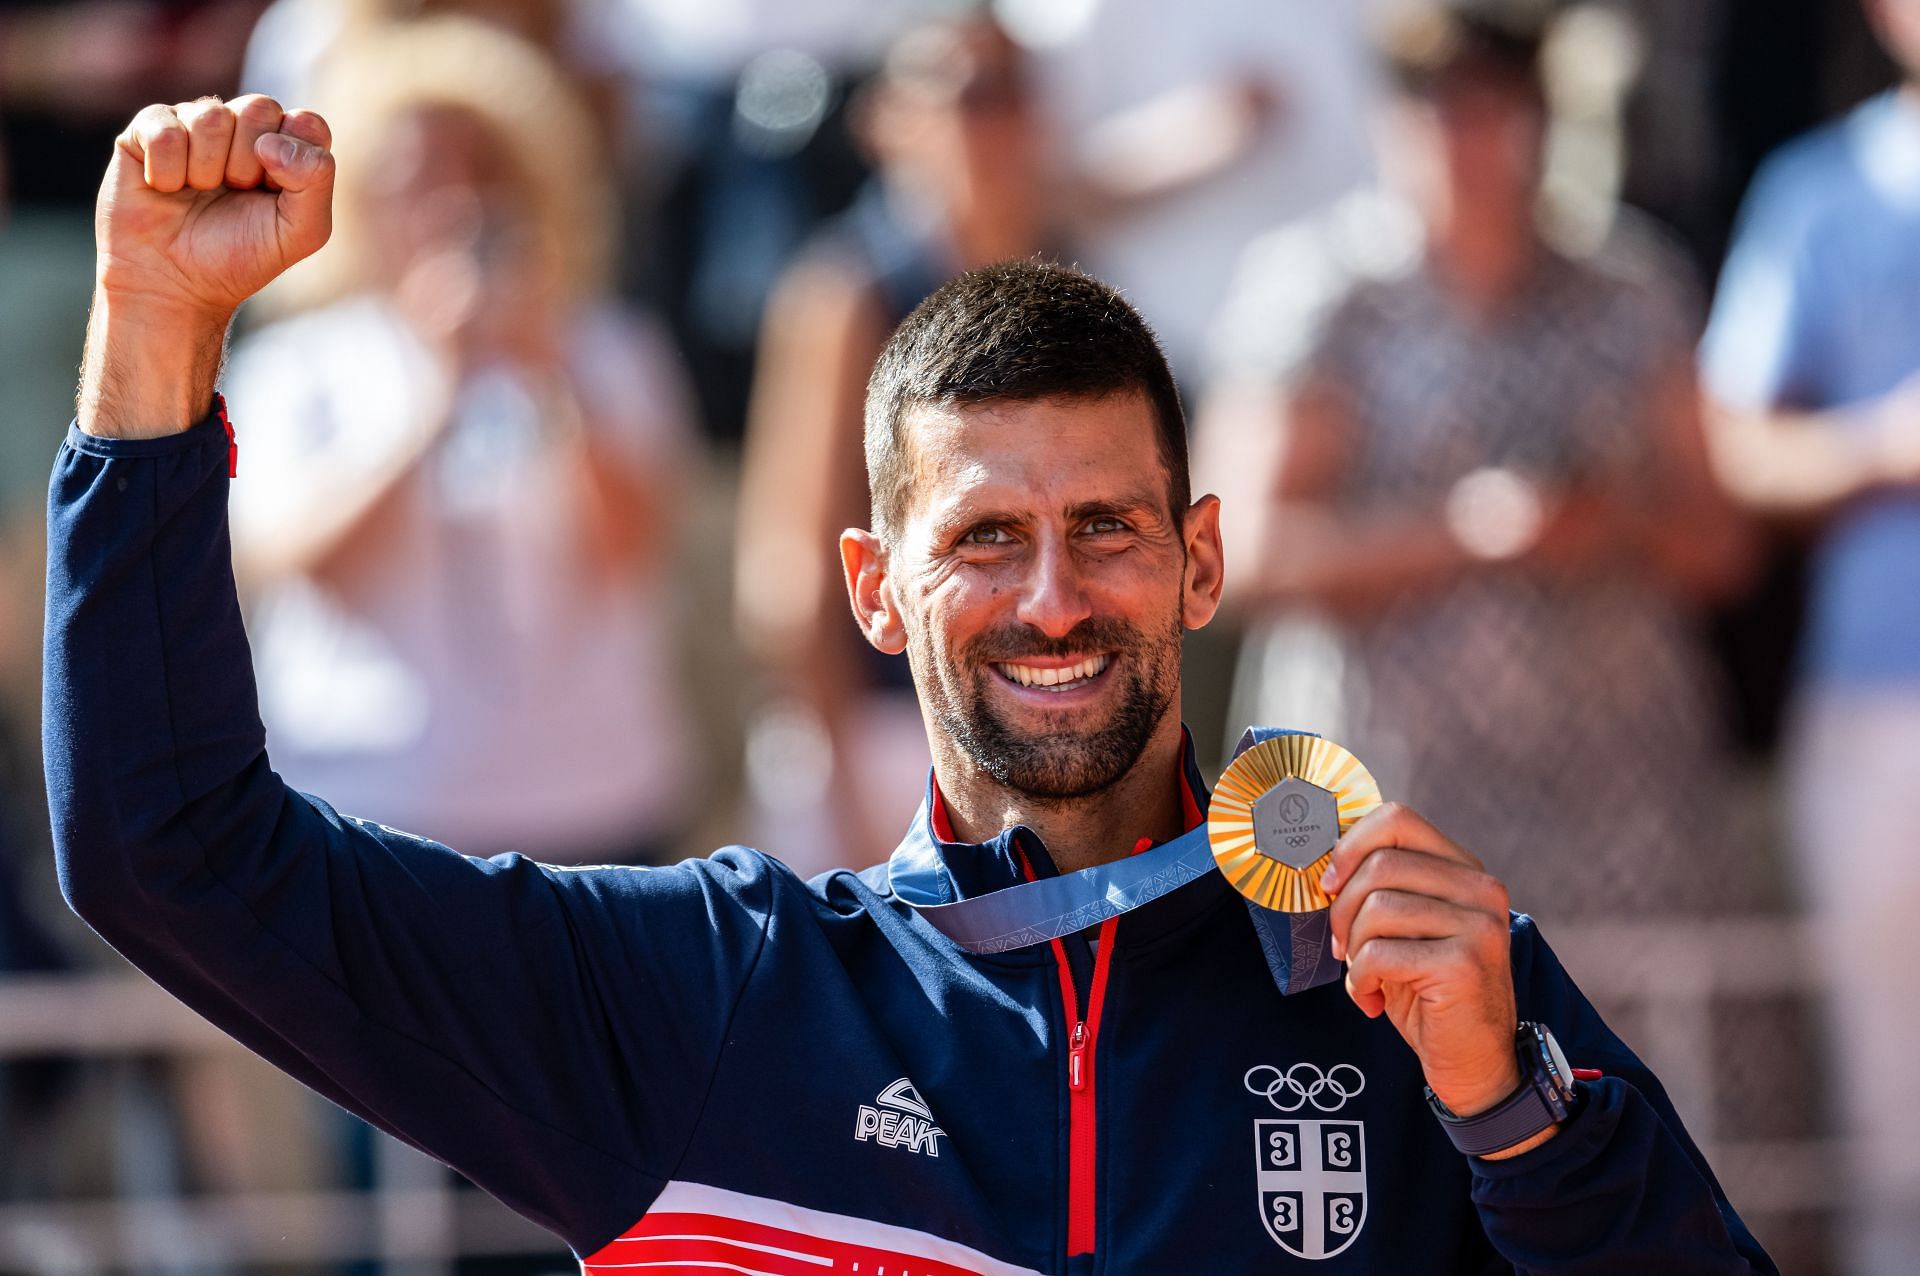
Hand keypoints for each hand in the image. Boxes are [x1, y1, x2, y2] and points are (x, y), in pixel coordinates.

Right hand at [96, 94, 333, 319]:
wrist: (175, 283)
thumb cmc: (240, 256)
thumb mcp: (301, 231)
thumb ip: (315, 180)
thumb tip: (271, 141)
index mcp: (284, 148)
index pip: (306, 122)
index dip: (293, 157)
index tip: (275, 192)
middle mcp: (241, 129)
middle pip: (259, 107)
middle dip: (248, 164)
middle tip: (233, 194)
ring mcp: (193, 124)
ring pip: (211, 115)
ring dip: (206, 170)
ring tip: (198, 194)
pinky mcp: (148, 129)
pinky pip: (164, 129)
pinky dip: (168, 171)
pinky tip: (166, 189)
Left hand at [1320, 803, 1519, 1118]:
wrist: (1474, 1062)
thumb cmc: (1428, 992)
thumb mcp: (1405, 930)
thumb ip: (1380, 890)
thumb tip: (1322, 863)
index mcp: (1464, 870)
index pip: (1398, 819)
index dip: (1350, 844)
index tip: (1328, 883)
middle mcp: (1480, 888)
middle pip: (1380, 863)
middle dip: (1343, 908)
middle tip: (1341, 946)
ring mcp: (1478, 924)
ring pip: (1377, 909)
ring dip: (1353, 948)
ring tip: (1363, 976)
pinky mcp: (1464, 964)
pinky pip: (1380, 953)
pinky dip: (1361, 979)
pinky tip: (1371, 999)